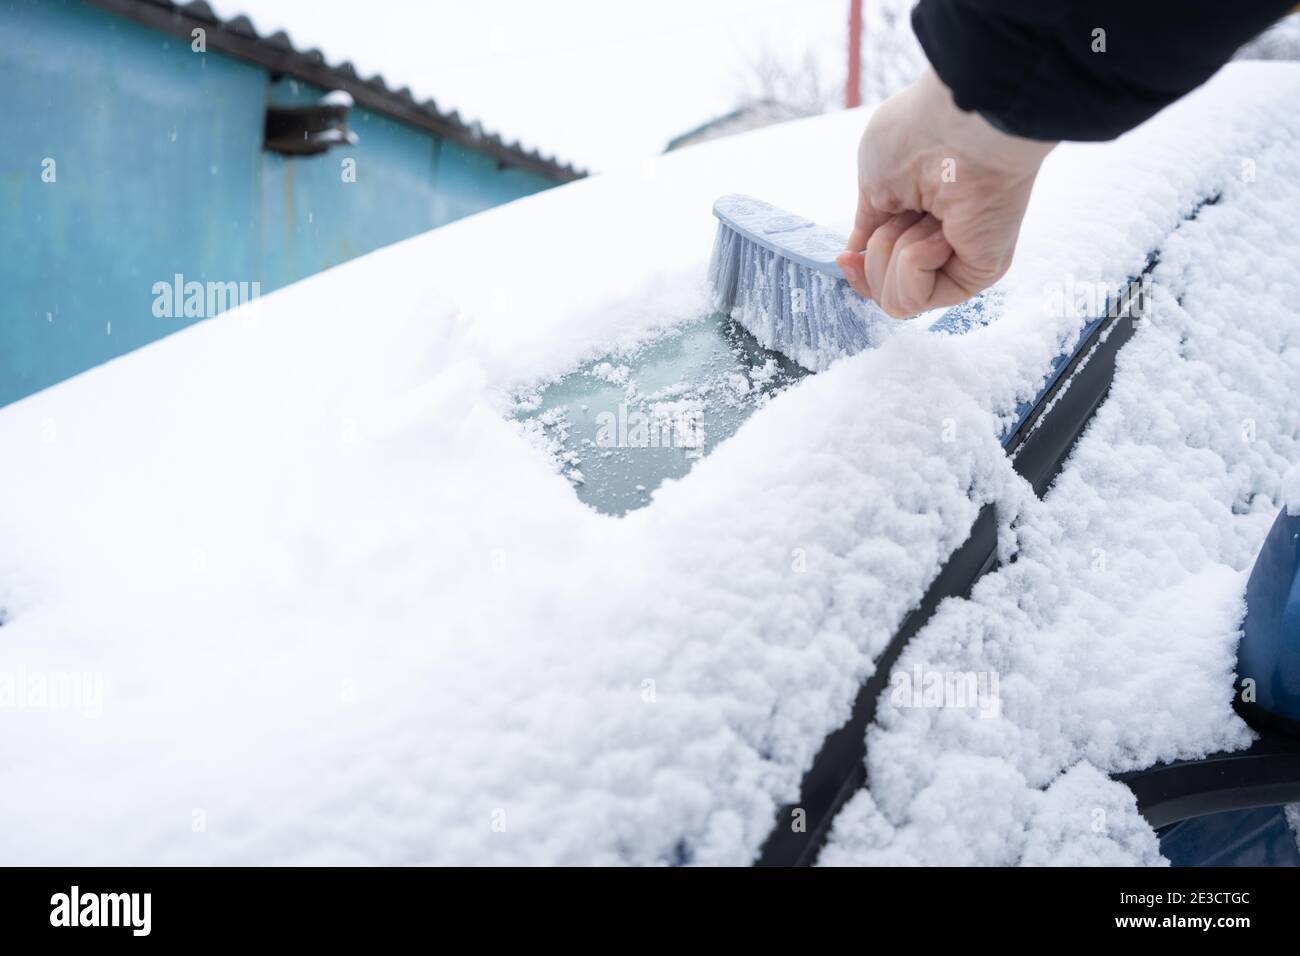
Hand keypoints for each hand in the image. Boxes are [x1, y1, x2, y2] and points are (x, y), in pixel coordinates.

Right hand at [835, 69, 1056, 318]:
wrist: (956, 126)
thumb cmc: (916, 136)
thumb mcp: (872, 183)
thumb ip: (868, 224)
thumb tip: (855, 254)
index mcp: (916, 219)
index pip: (880, 273)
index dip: (859, 272)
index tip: (845, 258)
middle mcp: (939, 244)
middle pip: (882, 290)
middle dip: (878, 252)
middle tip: (906, 211)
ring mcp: (957, 262)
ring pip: (894, 300)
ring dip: (894, 253)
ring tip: (926, 216)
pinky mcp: (975, 275)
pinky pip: (915, 300)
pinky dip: (914, 263)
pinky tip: (940, 233)